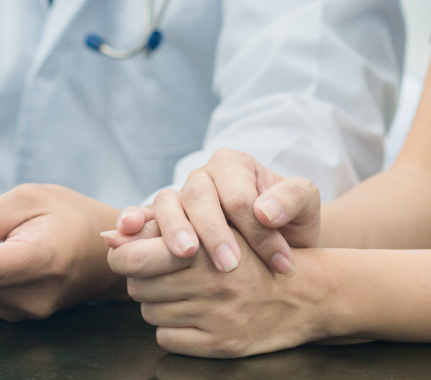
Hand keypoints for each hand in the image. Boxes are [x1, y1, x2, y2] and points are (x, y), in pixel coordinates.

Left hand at [108, 224, 327, 357]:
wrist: (306, 294)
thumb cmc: (253, 255)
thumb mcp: (218, 229)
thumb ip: (165, 229)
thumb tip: (109, 236)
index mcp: (206, 247)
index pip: (134, 257)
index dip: (123, 256)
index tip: (128, 255)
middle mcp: (211, 283)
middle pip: (137, 287)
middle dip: (142, 280)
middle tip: (162, 276)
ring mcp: (216, 317)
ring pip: (149, 313)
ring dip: (158, 304)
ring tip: (183, 295)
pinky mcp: (220, 345)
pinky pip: (167, 339)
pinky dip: (172, 330)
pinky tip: (193, 317)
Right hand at [110, 148, 321, 275]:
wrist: (276, 244)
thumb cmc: (291, 224)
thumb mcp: (306, 207)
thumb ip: (294, 198)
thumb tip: (265, 211)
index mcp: (233, 164)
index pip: (239, 194)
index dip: (257, 228)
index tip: (278, 261)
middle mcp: (200, 176)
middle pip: (199, 196)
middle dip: (214, 231)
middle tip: (229, 265)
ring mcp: (177, 197)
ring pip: (167, 204)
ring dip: (175, 229)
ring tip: (187, 254)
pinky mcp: (160, 221)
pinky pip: (142, 217)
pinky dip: (131, 221)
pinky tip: (123, 233)